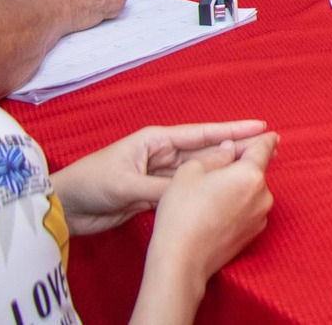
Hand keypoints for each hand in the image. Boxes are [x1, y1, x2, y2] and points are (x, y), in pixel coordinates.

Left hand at [54, 121, 272, 234]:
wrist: (65, 205)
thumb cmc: (91, 183)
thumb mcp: (127, 185)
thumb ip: (162, 189)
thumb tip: (195, 192)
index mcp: (156, 139)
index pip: (202, 134)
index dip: (231, 131)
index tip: (260, 127)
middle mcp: (162, 154)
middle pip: (206, 151)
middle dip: (234, 149)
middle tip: (267, 148)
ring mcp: (159, 174)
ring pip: (199, 172)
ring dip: (222, 170)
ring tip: (251, 169)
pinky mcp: (153, 194)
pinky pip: (186, 190)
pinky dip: (204, 190)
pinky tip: (221, 191)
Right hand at [147, 130, 277, 287]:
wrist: (182, 261)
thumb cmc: (182, 213)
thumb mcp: (190, 171)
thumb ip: (216, 154)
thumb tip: (230, 148)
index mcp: (250, 174)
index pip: (264, 146)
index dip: (262, 137)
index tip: (267, 132)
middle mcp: (263, 194)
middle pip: (257, 170)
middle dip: (241, 166)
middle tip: (215, 172)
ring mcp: (260, 216)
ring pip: (252, 191)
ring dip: (239, 187)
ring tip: (210, 197)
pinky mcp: (254, 234)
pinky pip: (249, 210)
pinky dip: (238, 206)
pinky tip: (215, 213)